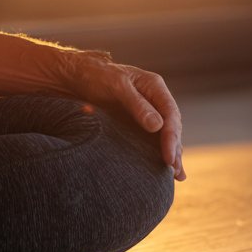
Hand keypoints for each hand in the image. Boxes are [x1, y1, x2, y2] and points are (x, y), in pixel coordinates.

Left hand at [56, 51, 185, 180]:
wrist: (75, 77)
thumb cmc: (95, 75)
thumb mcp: (116, 86)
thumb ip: (136, 104)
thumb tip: (157, 126)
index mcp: (153, 86)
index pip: (170, 113)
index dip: (171, 136)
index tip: (168, 157)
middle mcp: (154, 99)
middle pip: (171, 127)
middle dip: (174, 149)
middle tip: (174, 171)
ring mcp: (146, 111)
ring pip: (164, 135)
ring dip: (171, 154)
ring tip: (176, 175)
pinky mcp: (136, 122)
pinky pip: (152, 138)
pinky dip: (159, 151)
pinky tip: (165, 167)